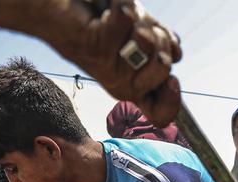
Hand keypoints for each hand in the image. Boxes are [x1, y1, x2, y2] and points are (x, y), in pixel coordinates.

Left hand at [55, 0, 181, 126]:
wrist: (61, 10)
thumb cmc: (103, 21)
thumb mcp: (142, 36)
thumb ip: (162, 48)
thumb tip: (176, 54)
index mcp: (136, 87)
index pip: (160, 115)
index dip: (172, 99)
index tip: (172, 79)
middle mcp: (122, 85)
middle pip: (164, 67)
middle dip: (160, 39)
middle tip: (140, 30)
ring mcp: (108, 69)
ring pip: (147, 42)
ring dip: (139, 18)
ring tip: (122, 17)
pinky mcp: (95, 47)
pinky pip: (126, 17)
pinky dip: (120, 2)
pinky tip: (108, 8)